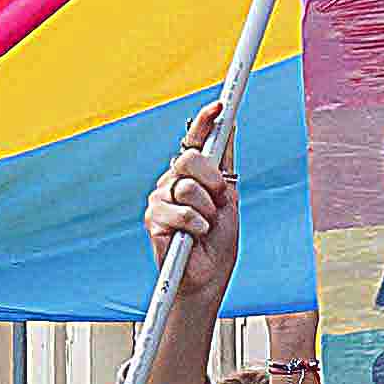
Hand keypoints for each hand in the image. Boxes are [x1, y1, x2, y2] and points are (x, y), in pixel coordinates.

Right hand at [146, 120, 244, 318]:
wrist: (208, 277)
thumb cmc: (217, 242)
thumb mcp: (228, 199)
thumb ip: (223, 165)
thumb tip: (229, 126)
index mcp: (192, 175)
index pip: (195, 141)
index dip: (206, 122)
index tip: (220, 106)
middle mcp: (173, 182)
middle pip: (190, 158)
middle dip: (212, 179)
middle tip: (219, 200)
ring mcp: (160, 198)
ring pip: (188, 187)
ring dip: (207, 211)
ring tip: (205, 228)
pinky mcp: (154, 218)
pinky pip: (182, 211)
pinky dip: (197, 226)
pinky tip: (194, 237)